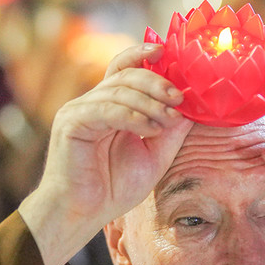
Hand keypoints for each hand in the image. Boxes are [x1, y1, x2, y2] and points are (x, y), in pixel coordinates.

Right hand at [21, 43, 191, 264]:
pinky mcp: (71, 123)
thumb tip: (193, 105)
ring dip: (149, 103)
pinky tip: (149, 129)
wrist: (82, 213)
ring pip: (118, 91)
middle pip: (126, 75)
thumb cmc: (113, 187)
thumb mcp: (154, 154)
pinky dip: (132, 116)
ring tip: (166, 120)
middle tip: (178, 97)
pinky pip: (106, 109)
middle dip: (156, 82)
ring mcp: (79, 110)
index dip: (143, 55)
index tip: (166, 51)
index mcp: (110, 105)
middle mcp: (92, 102)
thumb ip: (171, 129)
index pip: (125, 69)